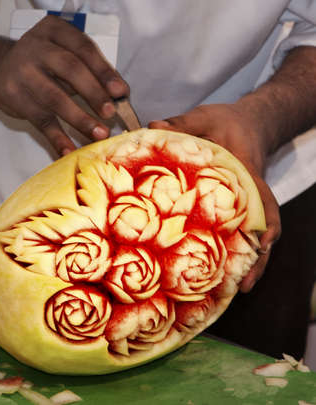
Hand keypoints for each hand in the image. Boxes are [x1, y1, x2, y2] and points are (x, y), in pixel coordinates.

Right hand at [0, 15, 128, 155]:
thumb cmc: (41, 63)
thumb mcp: (62, 53)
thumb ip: (89, 69)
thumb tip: (118, 95)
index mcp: (54, 30)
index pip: (83, 49)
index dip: (103, 71)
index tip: (120, 91)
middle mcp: (36, 47)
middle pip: (70, 69)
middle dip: (94, 93)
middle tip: (110, 112)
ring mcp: (22, 73)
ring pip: (55, 98)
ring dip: (80, 119)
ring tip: (99, 133)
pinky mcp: (15, 98)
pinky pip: (41, 121)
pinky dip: (57, 138)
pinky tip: (70, 151)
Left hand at [149, 103, 280, 292]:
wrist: (248, 123)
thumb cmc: (227, 122)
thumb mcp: (205, 117)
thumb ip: (181, 122)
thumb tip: (151, 127)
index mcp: (245, 172)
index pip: (263, 199)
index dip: (268, 224)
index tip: (263, 245)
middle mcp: (249, 193)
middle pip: (263, 228)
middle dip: (257, 258)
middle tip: (243, 285)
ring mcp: (245, 202)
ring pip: (254, 235)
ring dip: (248, 261)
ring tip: (237, 289)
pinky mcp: (236, 206)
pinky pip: (239, 229)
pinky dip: (234, 249)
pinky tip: (219, 269)